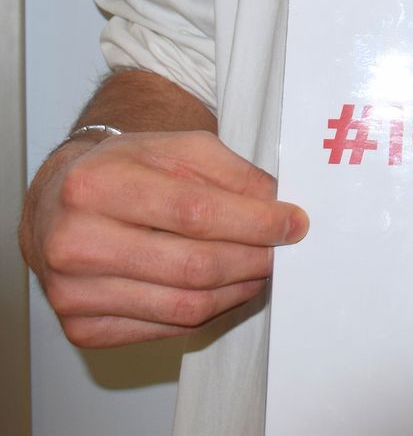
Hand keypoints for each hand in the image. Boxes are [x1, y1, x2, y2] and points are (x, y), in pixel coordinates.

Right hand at [20, 129, 308, 347]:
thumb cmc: (121, 170)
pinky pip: (164, 329)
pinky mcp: (81, 328)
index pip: (194, 211)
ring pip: (182, 305)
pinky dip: (206, 311)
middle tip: (282, 250)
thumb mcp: (174, 147)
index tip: (292, 222)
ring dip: (236, 290)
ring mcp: (73, 293)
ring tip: (260, 270)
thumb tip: (276, 206)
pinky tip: (224, 289)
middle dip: (251, 259)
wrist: (56, 204)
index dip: (253, 222)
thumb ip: (229, 172)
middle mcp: (76, 242)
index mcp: (96, 184)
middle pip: (191, 265)